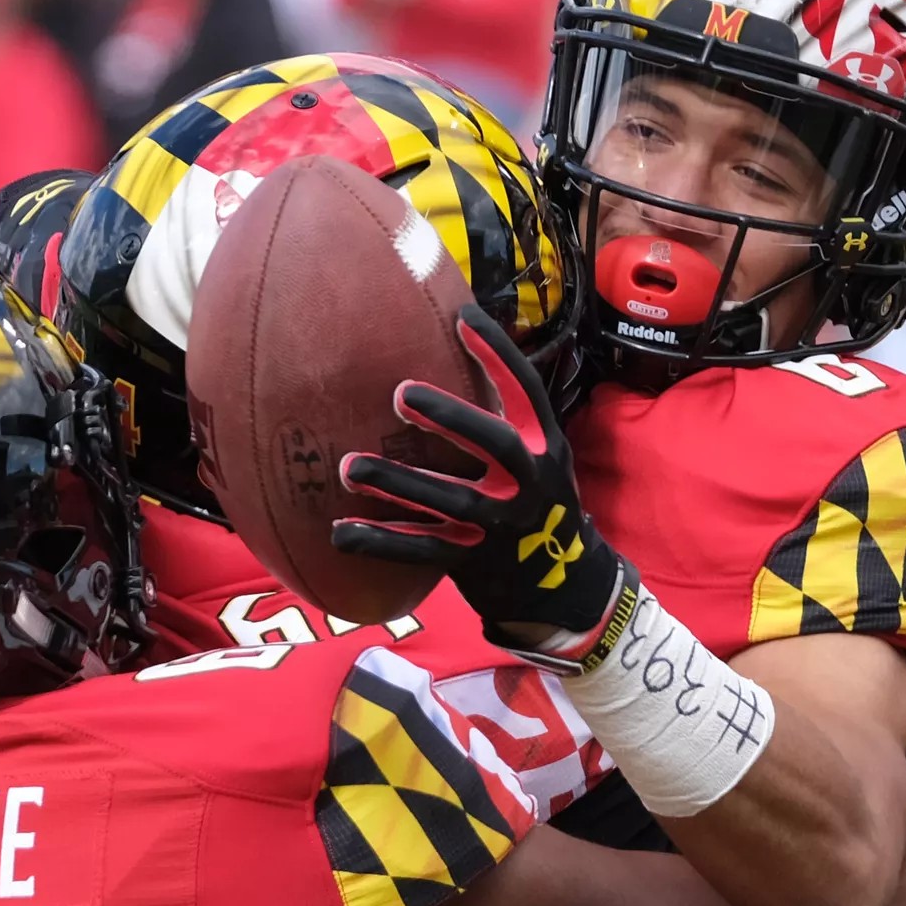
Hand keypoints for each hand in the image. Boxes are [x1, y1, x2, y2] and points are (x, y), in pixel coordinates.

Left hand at [333, 304, 633, 667]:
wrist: (564, 588)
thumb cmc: (537, 505)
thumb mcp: (542, 459)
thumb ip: (506, 420)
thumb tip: (455, 353)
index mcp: (546, 448)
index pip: (526, 392)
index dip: (498, 354)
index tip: (464, 318)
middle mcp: (528, 484)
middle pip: (497, 445)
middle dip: (452, 418)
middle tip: (401, 394)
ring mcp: (502, 525)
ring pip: (451, 502)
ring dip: (399, 483)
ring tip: (350, 466)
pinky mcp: (473, 561)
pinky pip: (422, 551)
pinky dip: (381, 542)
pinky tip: (341, 530)